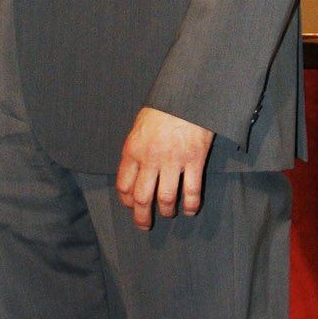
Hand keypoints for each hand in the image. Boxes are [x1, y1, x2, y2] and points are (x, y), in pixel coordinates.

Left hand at [116, 107, 213, 230]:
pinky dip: (191, 205)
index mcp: (133, 149)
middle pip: (141, 197)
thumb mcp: (140, 126)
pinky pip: (192, 190)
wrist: (187, 93)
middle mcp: (150, 158)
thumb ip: (136, 149)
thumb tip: (134, 171)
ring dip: (166, 211)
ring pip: (166, 198)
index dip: (126, 201)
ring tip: (168, 214)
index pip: (123, 185)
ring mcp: (173, 160)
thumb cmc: (164, 108)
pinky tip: (190, 209)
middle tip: (144, 224)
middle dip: (142, 216)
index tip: (131, 206)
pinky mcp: (194, 160)